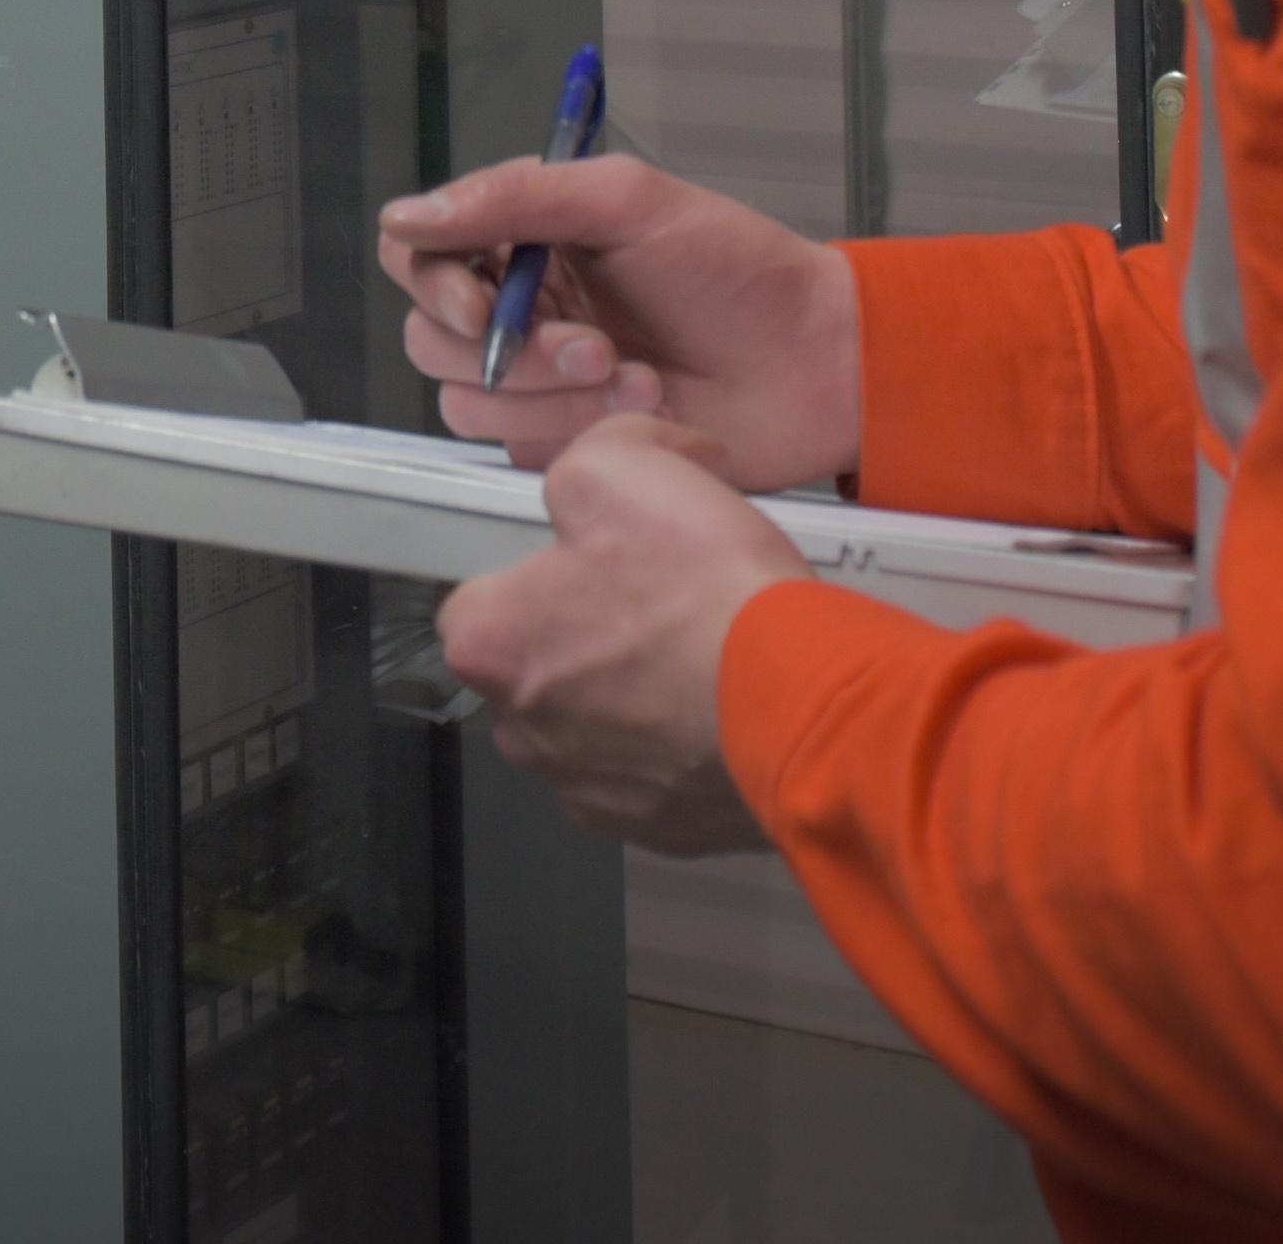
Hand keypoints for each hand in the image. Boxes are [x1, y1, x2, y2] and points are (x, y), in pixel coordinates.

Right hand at [380, 149, 862, 485]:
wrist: (814, 365)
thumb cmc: (743, 274)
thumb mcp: (631, 201)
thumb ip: (516, 196)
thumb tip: (410, 213)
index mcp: (532, 241)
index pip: (424, 257)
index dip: (436, 284)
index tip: (481, 302)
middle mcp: (526, 309)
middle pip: (434, 340)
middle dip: (513, 353)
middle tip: (592, 345)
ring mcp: (543, 382)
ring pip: (471, 404)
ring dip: (552, 396)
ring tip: (632, 375)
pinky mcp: (566, 441)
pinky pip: (519, 450)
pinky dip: (579, 431)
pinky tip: (643, 410)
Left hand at [438, 416, 802, 850]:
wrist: (801, 703)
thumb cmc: (705, 597)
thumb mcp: (625, 467)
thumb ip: (593, 456)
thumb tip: (616, 461)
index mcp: (493, 643)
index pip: (481, 597)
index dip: (543, 564)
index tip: (595, 552)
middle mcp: (524, 730)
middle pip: (539, 664)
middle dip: (590, 630)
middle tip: (660, 594)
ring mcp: (586, 787)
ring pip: (594, 723)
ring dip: (635, 691)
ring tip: (699, 649)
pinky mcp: (654, 826)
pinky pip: (651, 772)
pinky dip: (679, 742)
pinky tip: (722, 702)